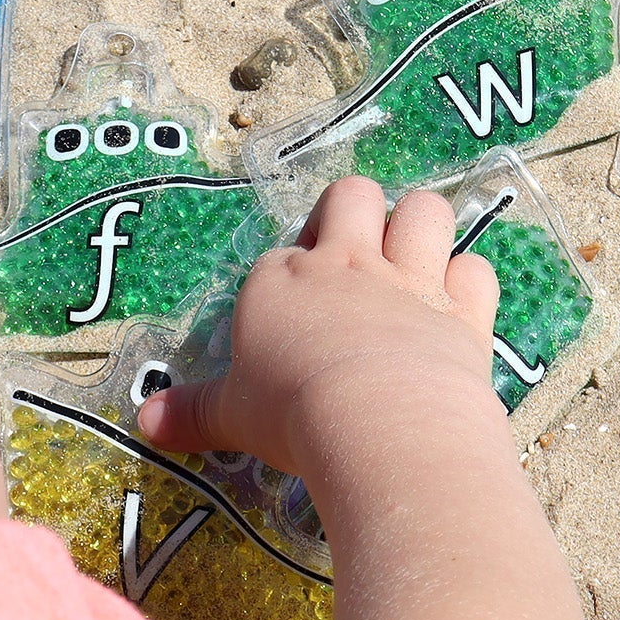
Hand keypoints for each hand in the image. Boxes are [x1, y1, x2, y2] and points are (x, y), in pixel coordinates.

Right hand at [135, 175, 499, 477]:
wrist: (379, 420)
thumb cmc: (292, 415)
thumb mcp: (233, 416)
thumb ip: (193, 414)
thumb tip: (143, 423)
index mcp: (282, 282)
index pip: (278, 259)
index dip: (286, 278)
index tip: (289, 316)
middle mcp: (347, 264)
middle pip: (352, 196)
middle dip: (354, 213)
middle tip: (350, 260)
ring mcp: (410, 280)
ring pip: (424, 210)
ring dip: (419, 227)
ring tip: (411, 262)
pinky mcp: (462, 310)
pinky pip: (476, 270)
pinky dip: (468, 283)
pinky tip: (458, 306)